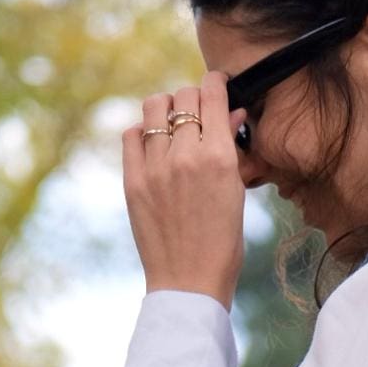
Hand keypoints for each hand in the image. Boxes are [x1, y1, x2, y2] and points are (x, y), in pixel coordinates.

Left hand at [122, 71, 248, 310]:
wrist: (190, 283)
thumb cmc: (222, 245)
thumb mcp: (236, 194)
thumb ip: (231, 149)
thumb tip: (232, 114)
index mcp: (219, 158)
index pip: (212, 94)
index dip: (216, 83)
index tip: (217, 87)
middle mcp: (185, 156)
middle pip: (183, 96)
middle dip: (193, 98)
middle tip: (197, 114)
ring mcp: (155, 167)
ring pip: (154, 106)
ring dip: (166, 109)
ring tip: (172, 126)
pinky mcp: (133, 181)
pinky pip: (131, 134)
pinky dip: (143, 132)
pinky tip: (153, 146)